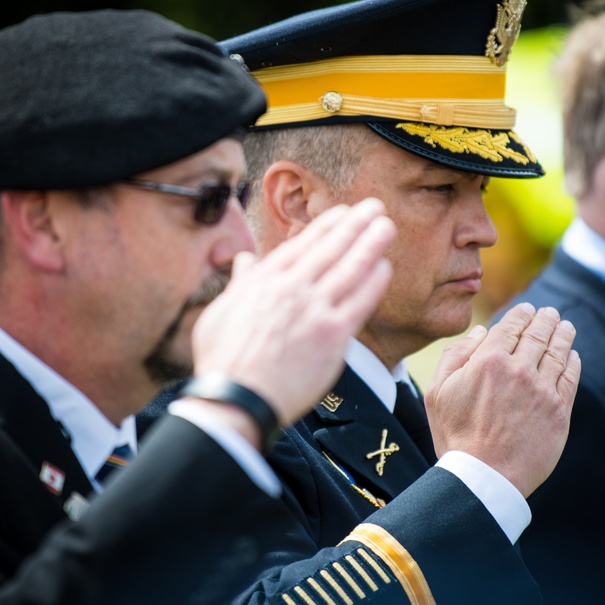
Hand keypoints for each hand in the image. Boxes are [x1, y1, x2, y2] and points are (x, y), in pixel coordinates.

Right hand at [191, 197, 393, 425]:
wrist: (237, 397)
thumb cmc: (224, 361)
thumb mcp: (219, 313)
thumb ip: (240, 283)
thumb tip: (244, 260)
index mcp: (265, 281)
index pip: (303, 244)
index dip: (327, 226)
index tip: (344, 213)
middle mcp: (292, 288)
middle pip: (331, 248)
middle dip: (355, 224)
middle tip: (375, 207)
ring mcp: (314, 310)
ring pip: (349, 268)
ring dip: (371, 243)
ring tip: (386, 226)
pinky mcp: (332, 335)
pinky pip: (360, 301)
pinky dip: (374, 282)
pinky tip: (385, 267)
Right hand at [425, 303, 579, 497]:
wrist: (483, 478)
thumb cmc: (455, 436)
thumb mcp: (437, 392)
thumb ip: (455, 355)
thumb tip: (481, 332)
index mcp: (489, 360)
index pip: (513, 324)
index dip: (523, 313)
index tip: (528, 310)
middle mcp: (519, 370)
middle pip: (539, 333)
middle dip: (546, 319)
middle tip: (550, 313)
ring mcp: (542, 391)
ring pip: (559, 352)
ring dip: (563, 334)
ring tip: (566, 326)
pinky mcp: (558, 412)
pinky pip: (570, 378)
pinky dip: (573, 362)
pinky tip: (572, 356)